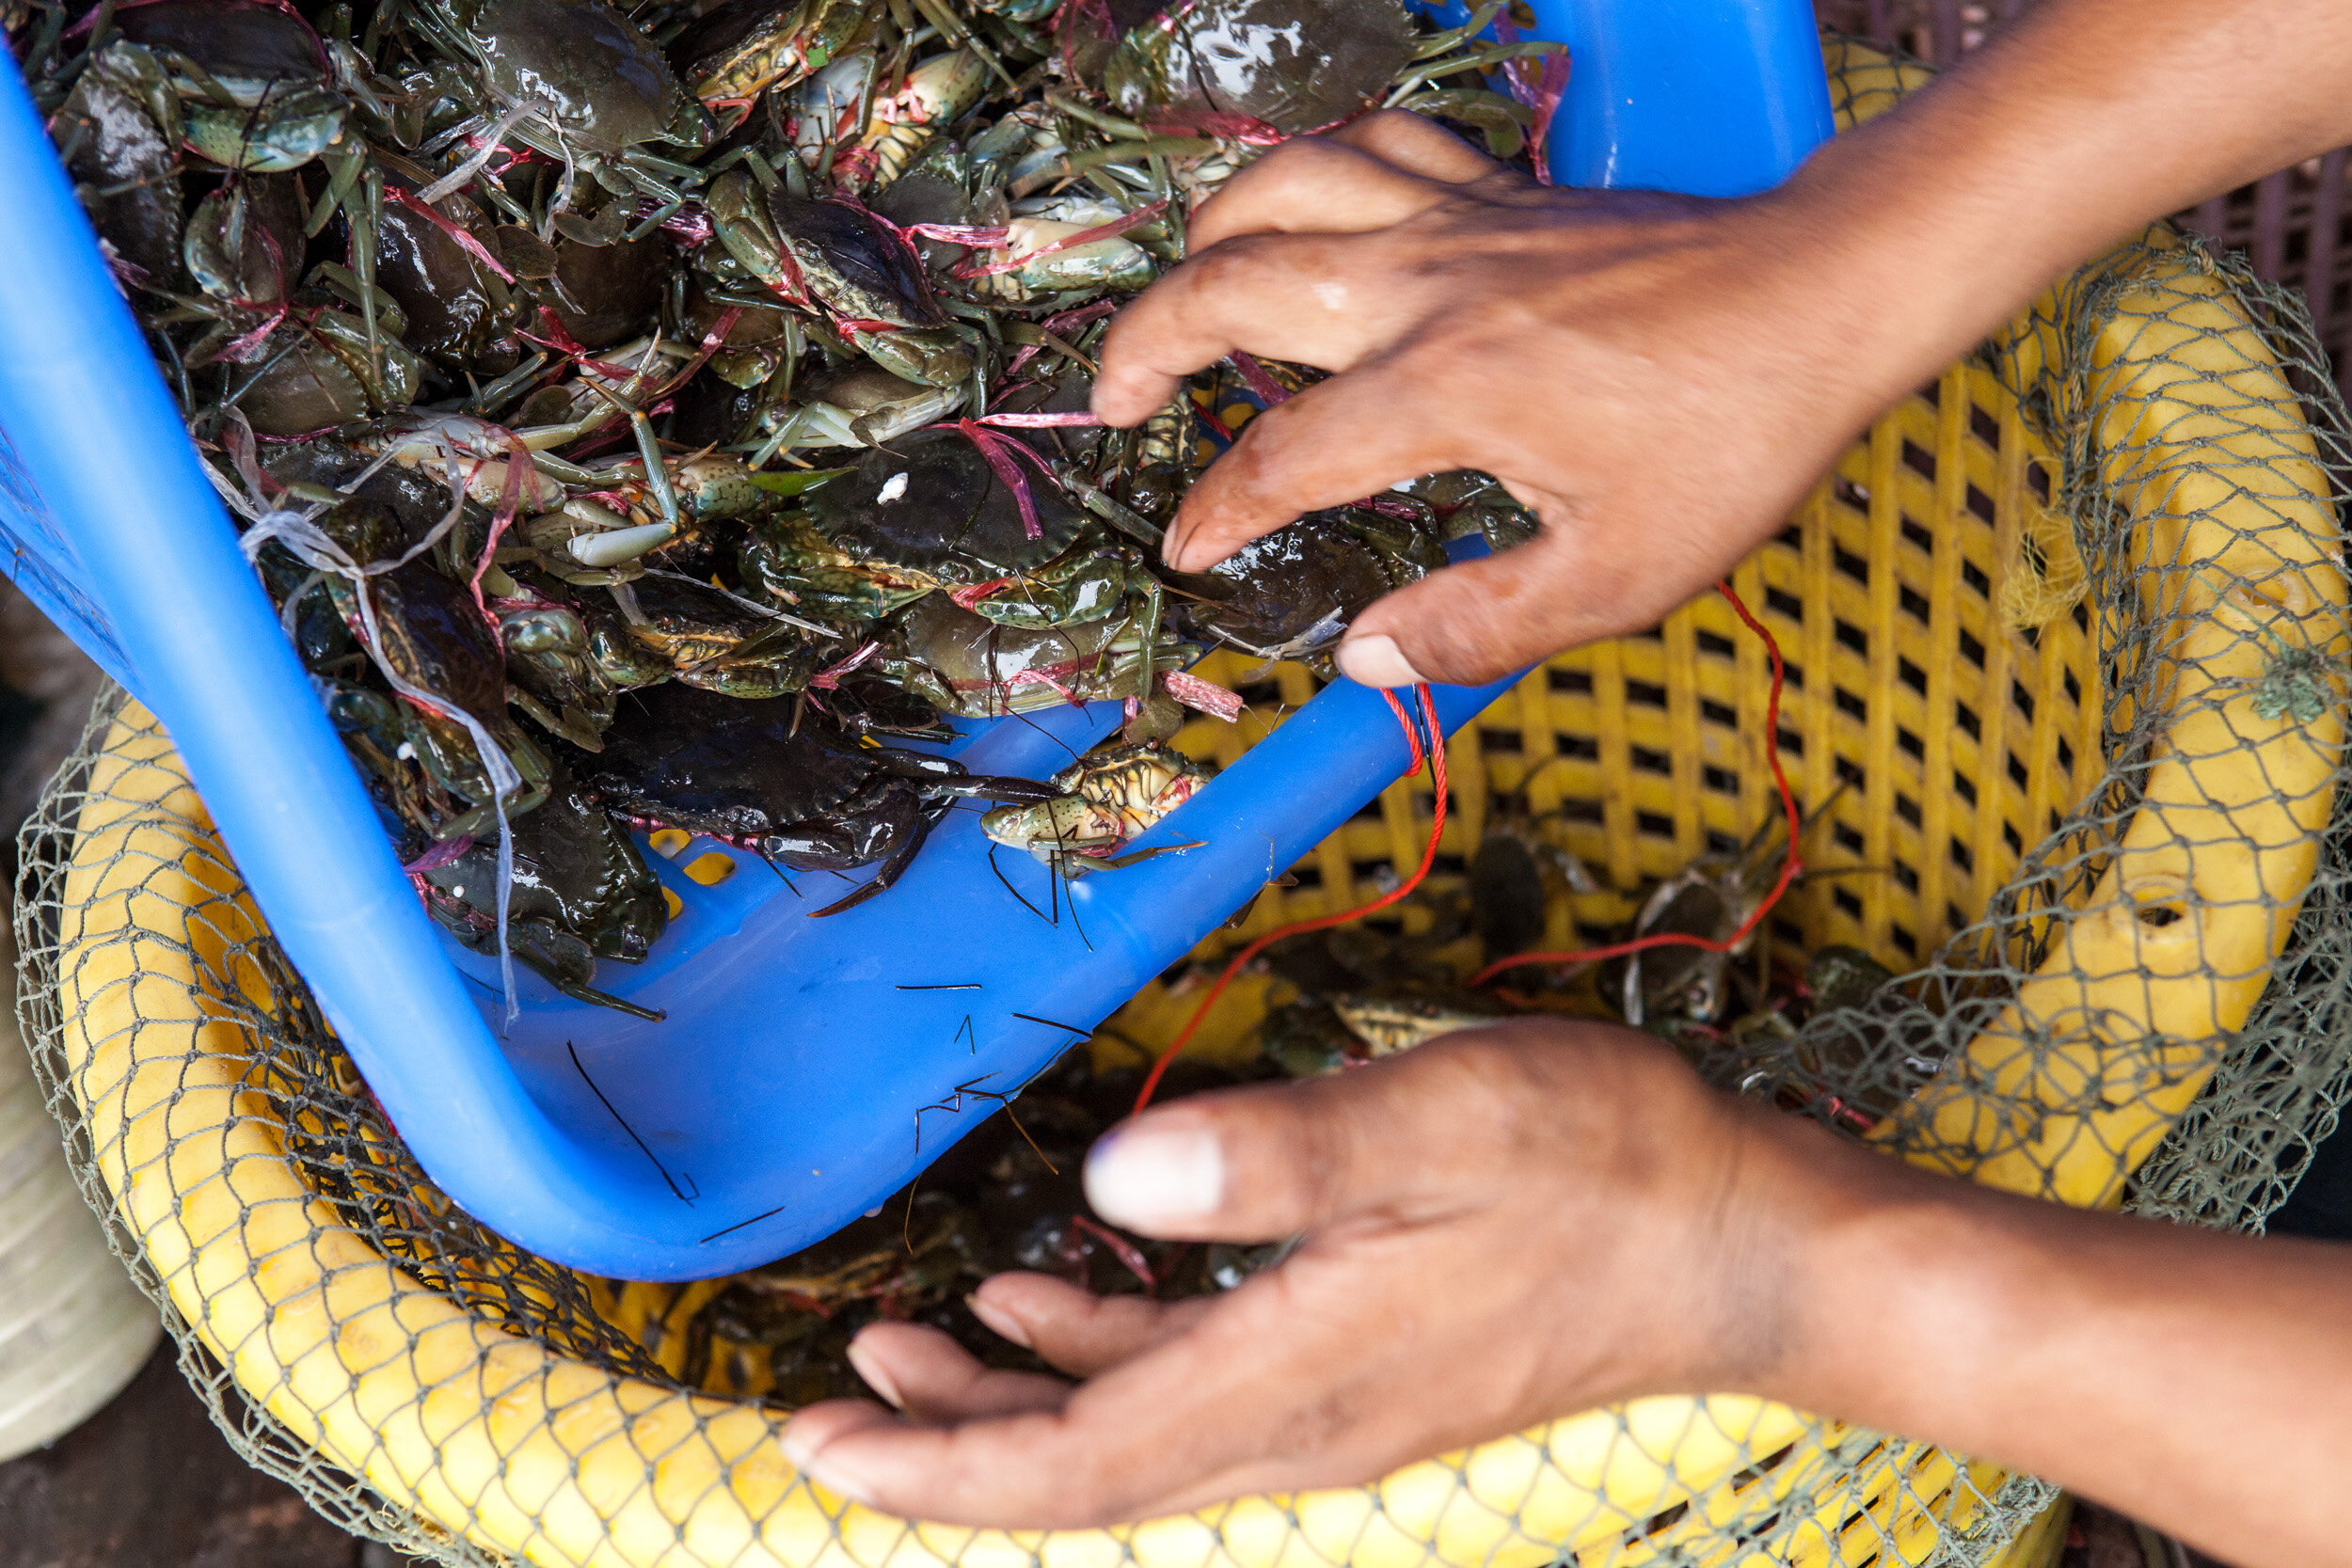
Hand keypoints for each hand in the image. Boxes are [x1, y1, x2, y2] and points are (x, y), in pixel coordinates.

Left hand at [778, 1021, 1834, 1527]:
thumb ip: (1277, 1158)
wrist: (1754, 1248)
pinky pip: (1197, 1386)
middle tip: (835, 1386)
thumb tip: (1103, 1191)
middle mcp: (1296, 1418)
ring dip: (1015, 1391)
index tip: (816, 1441)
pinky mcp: (1365, 1365)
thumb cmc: (1609, 1172)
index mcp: (1291, 1377)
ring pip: (1131, 1429)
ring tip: (920, 1328)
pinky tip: (1071, 1290)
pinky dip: (1109, 1355)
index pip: (1071, 1465)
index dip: (934, 1463)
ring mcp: (1334, 1399)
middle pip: (1081, 1469)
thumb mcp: (1444, 1122)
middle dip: (945, 1437)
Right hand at [1091, 111, 1925, 688]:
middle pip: (1231, 286)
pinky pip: (1374, 147)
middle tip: (1113, 400)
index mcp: (1442, 391)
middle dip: (1145, 344)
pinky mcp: (1499, 194)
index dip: (1216, 511)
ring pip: (1282, 186)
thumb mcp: (1616, 576)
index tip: (1190, 550)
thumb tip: (1365, 661)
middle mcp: (1426, 288)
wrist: (1824, 296)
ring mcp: (1460, 224)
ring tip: (1179, 292)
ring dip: (1207, 236)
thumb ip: (1475, 627)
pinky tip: (1304, 210)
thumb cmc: (1733, 437)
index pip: (1281, 457)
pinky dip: (1314, 170)